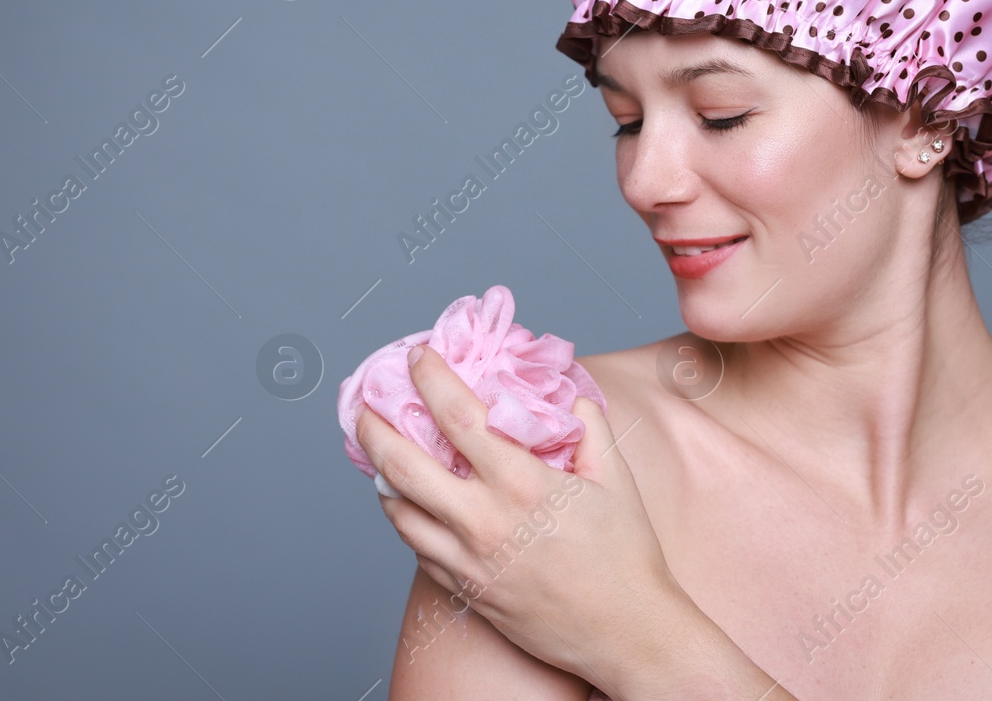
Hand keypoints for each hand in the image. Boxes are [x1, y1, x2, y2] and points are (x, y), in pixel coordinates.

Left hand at [354, 343, 683, 685]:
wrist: (627, 634)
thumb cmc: (626, 559)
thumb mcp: (616, 479)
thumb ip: (590, 428)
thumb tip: (570, 397)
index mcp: (521, 484)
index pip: (457, 417)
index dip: (430, 379)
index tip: (417, 357)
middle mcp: (484, 521)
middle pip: (404, 465)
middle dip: (374, 428)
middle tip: (364, 406)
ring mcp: (469, 560)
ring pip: (400, 512)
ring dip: (381, 478)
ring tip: (377, 455)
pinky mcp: (466, 591)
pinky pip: (419, 549)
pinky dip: (407, 520)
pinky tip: (410, 505)